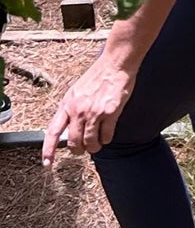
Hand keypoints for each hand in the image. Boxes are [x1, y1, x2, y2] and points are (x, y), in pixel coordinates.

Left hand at [42, 53, 133, 167]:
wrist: (115, 64)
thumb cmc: (97, 76)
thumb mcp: (76, 92)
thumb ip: (70, 110)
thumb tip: (67, 129)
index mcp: (67, 104)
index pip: (53, 132)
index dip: (48, 150)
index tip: (47, 163)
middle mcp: (78, 110)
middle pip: (74, 143)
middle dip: (79, 150)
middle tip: (83, 149)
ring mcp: (94, 112)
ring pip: (90, 143)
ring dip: (94, 147)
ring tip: (97, 143)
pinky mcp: (110, 113)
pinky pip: (106, 137)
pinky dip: (106, 139)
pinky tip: (107, 134)